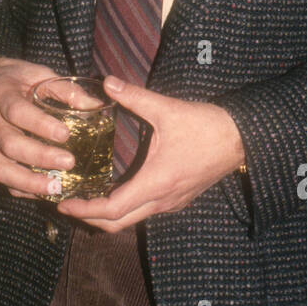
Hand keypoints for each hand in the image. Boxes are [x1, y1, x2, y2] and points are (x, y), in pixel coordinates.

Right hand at [0, 55, 76, 197]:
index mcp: (0, 95)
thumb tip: (96, 106)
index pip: (16, 111)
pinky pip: (2, 179)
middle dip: (40, 157)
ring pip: (1, 168)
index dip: (40, 125)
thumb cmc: (13, 78)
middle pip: (10, 144)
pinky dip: (22, 189)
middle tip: (69, 162)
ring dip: (29, 182)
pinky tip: (44, 192)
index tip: (65, 134)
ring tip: (57, 188)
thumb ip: (64, 90)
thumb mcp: (37, 73)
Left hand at [55, 76, 245, 231]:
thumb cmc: (207, 126)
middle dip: (89, 217)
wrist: (243, 138)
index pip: (112, 209)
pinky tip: (114, 189)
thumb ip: (134, 97)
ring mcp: (172, 203)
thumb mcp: (167, 109)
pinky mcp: (178, 198)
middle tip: (66, 203)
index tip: (63, 203)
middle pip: (118, 223)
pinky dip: (124, 207)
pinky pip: (145, 210)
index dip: (84, 210)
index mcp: (155, 183)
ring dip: (106, 214)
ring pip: (132, 219)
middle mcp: (162, 200)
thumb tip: (106, 82)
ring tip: (84, 197)